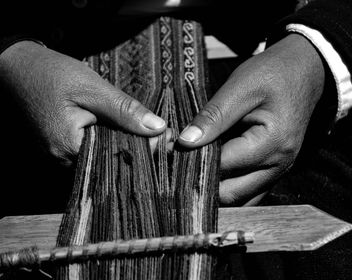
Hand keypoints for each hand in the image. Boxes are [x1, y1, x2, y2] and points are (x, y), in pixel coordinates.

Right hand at [0, 41, 165, 165]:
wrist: (19, 66)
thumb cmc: (52, 74)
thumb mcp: (93, 89)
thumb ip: (125, 110)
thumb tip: (157, 128)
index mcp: (69, 148)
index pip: (118, 157)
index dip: (145, 149)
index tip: (168, 140)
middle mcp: (64, 159)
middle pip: (111, 159)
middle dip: (138, 147)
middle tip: (164, 137)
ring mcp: (62, 154)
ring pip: (103, 154)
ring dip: (126, 143)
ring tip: (151, 135)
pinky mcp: (63, 145)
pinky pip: (93, 148)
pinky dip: (111, 139)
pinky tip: (126, 131)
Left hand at [178, 34, 324, 205]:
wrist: (305, 72)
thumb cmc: (273, 74)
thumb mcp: (241, 87)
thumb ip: (213, 117)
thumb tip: (184, 142)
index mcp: (272, 144)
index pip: (223, 167)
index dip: (193, 162)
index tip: (170, 152)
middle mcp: (279, 165)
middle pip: (231, 194)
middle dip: (201, 183)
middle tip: (177, 164)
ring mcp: (279, 171)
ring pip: (240, 199)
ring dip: (215, 190)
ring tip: (192, 169)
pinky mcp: (275, 169)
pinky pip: (249, 191)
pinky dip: (229, 187)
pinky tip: (212, 171)